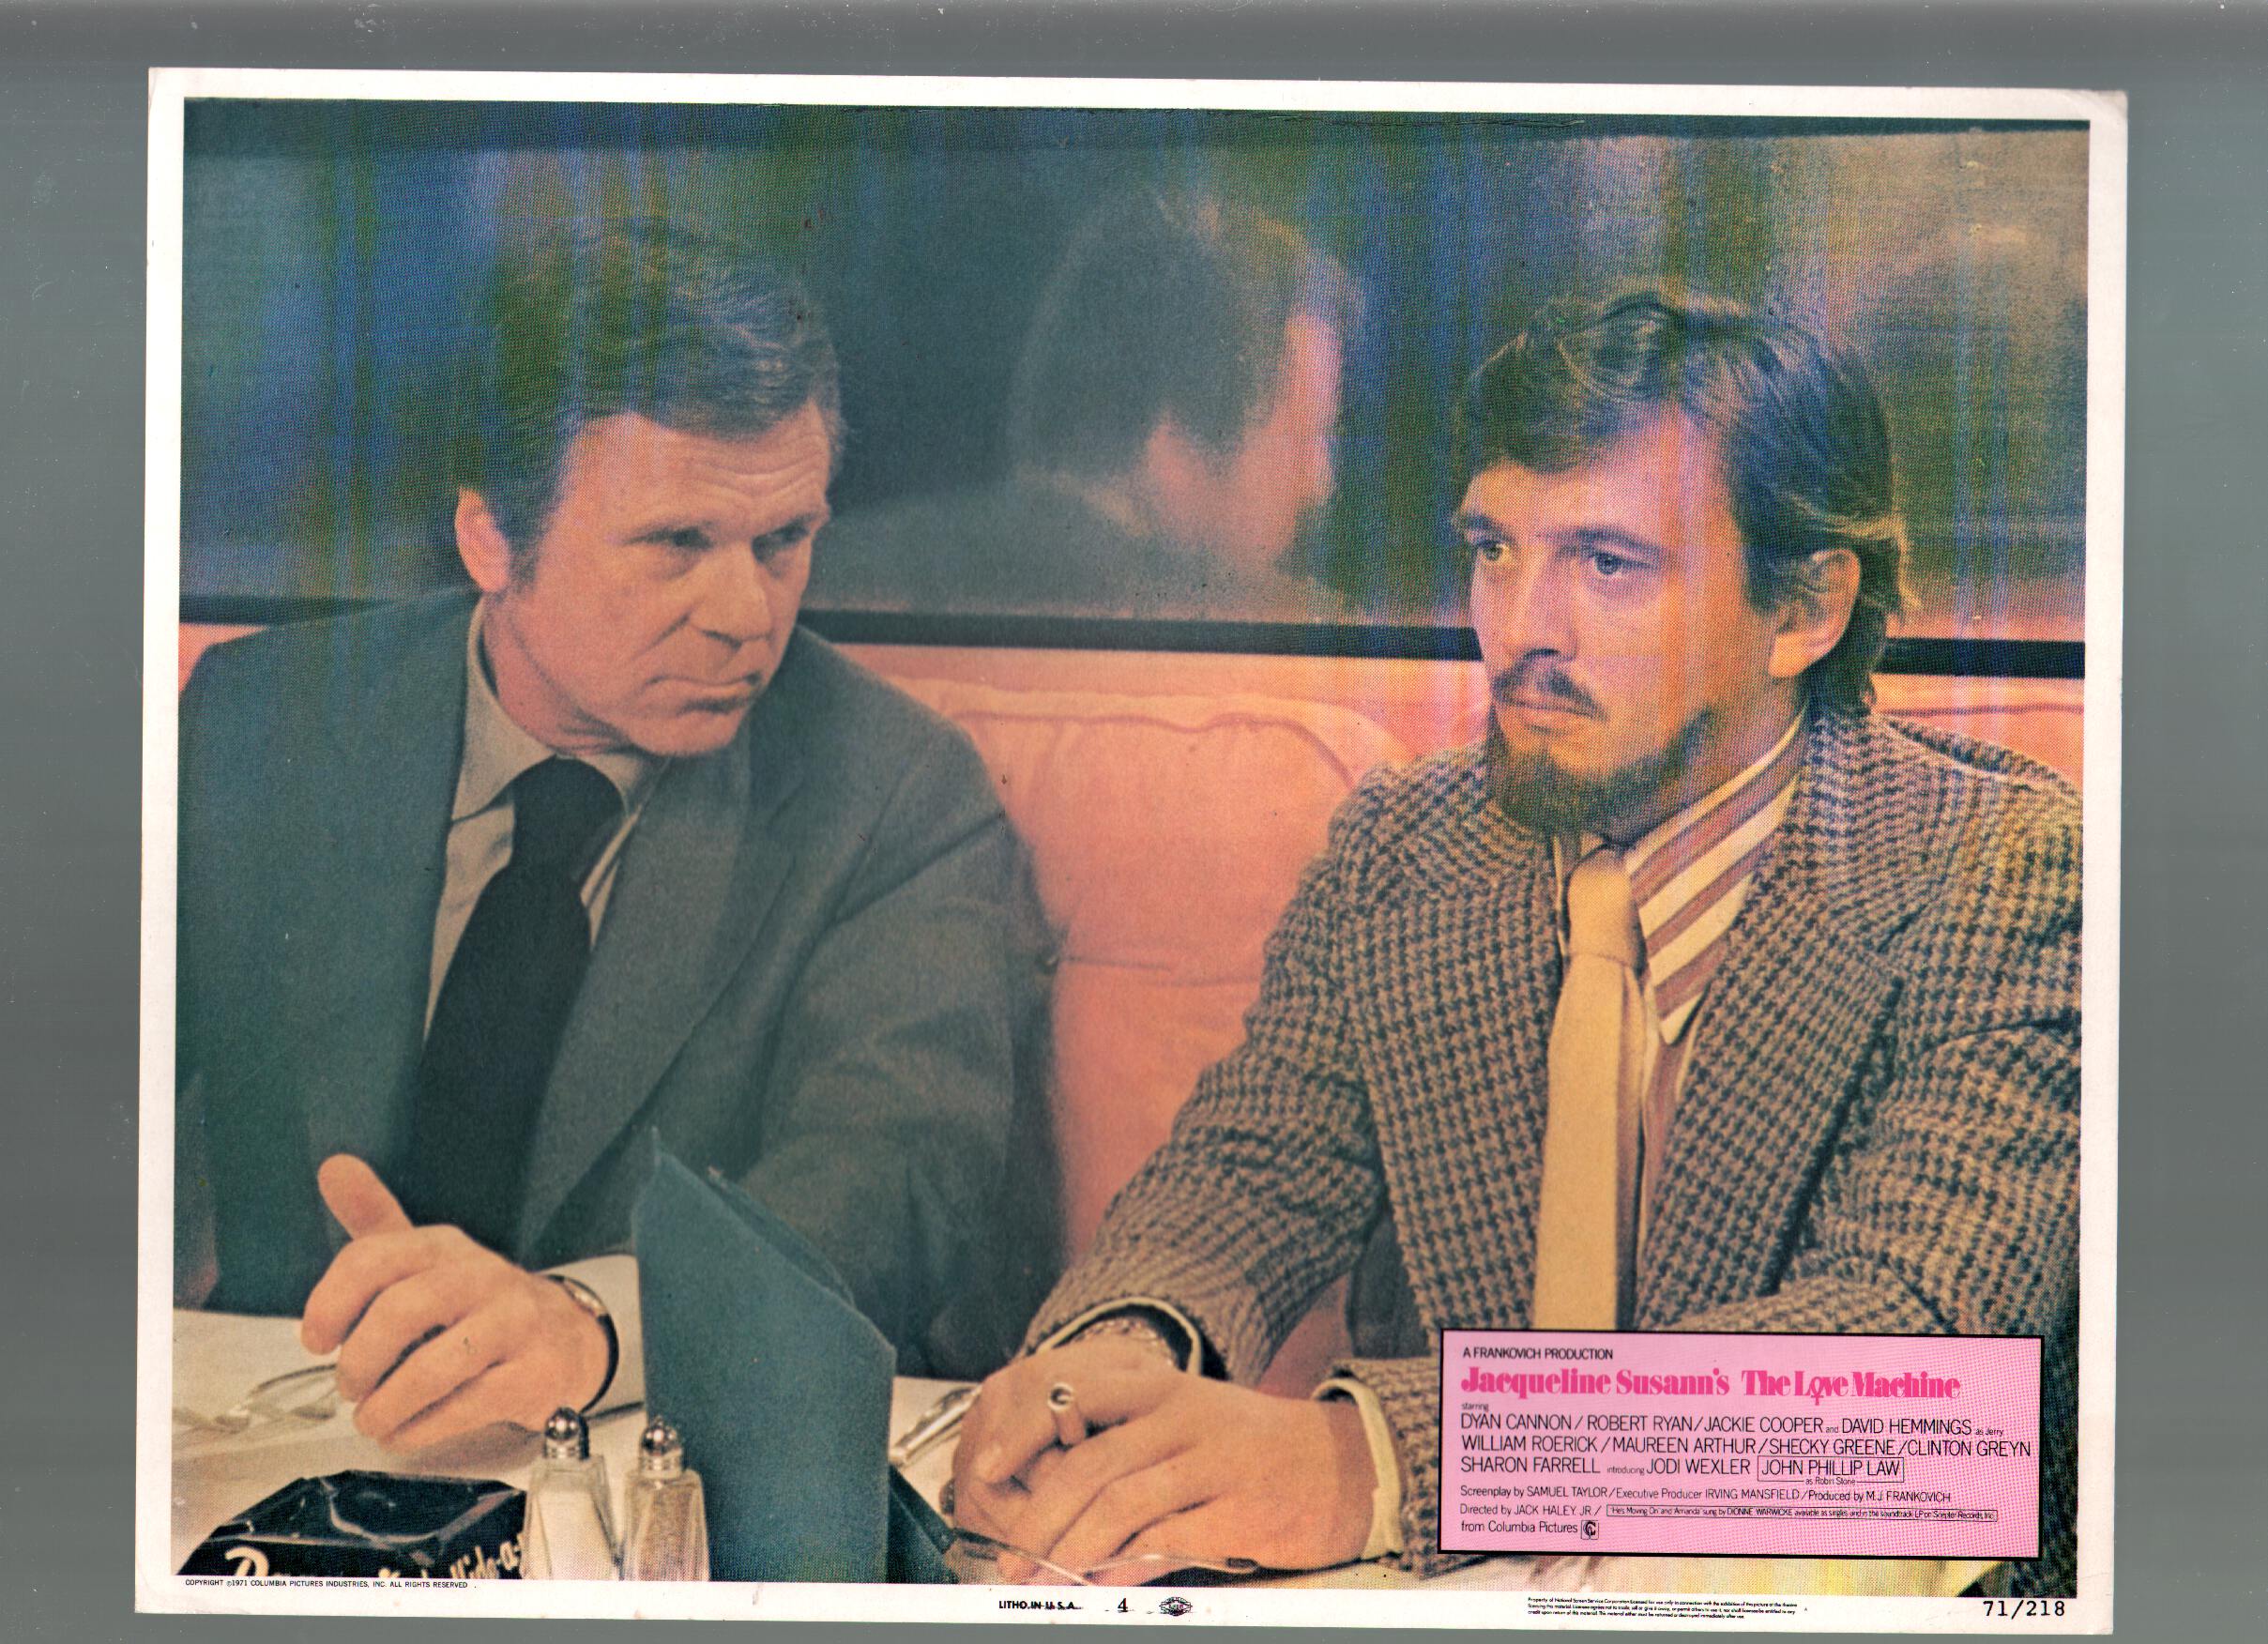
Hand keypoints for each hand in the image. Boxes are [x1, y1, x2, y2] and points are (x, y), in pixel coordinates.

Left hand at [299, 1155, 611, 1451]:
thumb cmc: (476, 1304)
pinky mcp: (533, 1372)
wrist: (564, 1338)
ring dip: (386, 1405)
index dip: (331, 1302)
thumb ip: (376, 1219)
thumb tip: (334, 1167)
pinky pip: (465, 1406)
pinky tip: (406, 1430)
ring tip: (372, 1419)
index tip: (316, 1339)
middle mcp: (483, 1276)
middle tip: (349, 1387)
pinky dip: (420, 1427)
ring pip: (433, 1367)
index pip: (374, 1258)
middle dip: (359, 1361)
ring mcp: (514, 1323)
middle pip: (401, 1312)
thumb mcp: (427, 1259)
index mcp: (445, 1247)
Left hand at [949, 1338, 1376, 1582]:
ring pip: (1122, 1505)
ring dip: (1071, 1549)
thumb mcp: (1191, 1427)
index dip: (1024, 1433)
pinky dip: (1126, 1565)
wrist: (1345, 1467)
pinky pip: (1168, 1540)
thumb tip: (1060, 1501)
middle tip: (1008, 1557)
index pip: (1076, 1398)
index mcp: (1165, 1389)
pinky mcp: (1240, 1509)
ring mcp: (1214, 1462)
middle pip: (1091, 1464)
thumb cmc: (1256, 1450)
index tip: (986, 1468)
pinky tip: (1102, 1581)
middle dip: (1038, 1518)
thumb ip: (1131, 1454)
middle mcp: (1185, 1418)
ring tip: (1042, 1577)